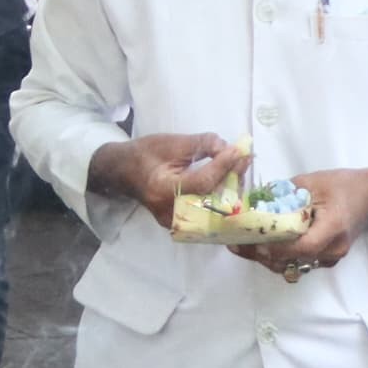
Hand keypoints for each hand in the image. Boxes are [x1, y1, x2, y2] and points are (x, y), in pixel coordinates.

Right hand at [90, 133, 247, 220]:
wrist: (123, 171)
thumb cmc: (145, 153)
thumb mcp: (173, 142)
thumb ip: (203, 144)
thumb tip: (230, 148)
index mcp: (162, 190)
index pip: (201, 183)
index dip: (222, 167)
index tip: (238, 151)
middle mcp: (169, 212)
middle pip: (211, 200)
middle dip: (231, 178)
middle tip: (244, 159)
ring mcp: (176, 222)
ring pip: (214, 209)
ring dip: (230, 188)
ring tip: (238, 167)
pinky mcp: (182, 225)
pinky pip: (207, 214)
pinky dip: (221, 197)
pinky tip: (228, 181)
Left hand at [247, 168, 367, 283]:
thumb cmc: (344, 185)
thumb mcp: (312, 181)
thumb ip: (284, 193)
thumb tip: (255, 201)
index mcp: (334, 226)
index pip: (304, 246)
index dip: (277, 247)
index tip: (254, 240)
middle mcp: (334, 248)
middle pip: (295, 261)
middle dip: (263, 255)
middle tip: (236, 246)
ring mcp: (332, 257)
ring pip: (295, 266)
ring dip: (269, 259)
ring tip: (243, 247)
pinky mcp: (328, 258)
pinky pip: (301, 262)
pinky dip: (281, 257)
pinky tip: (263, 246)